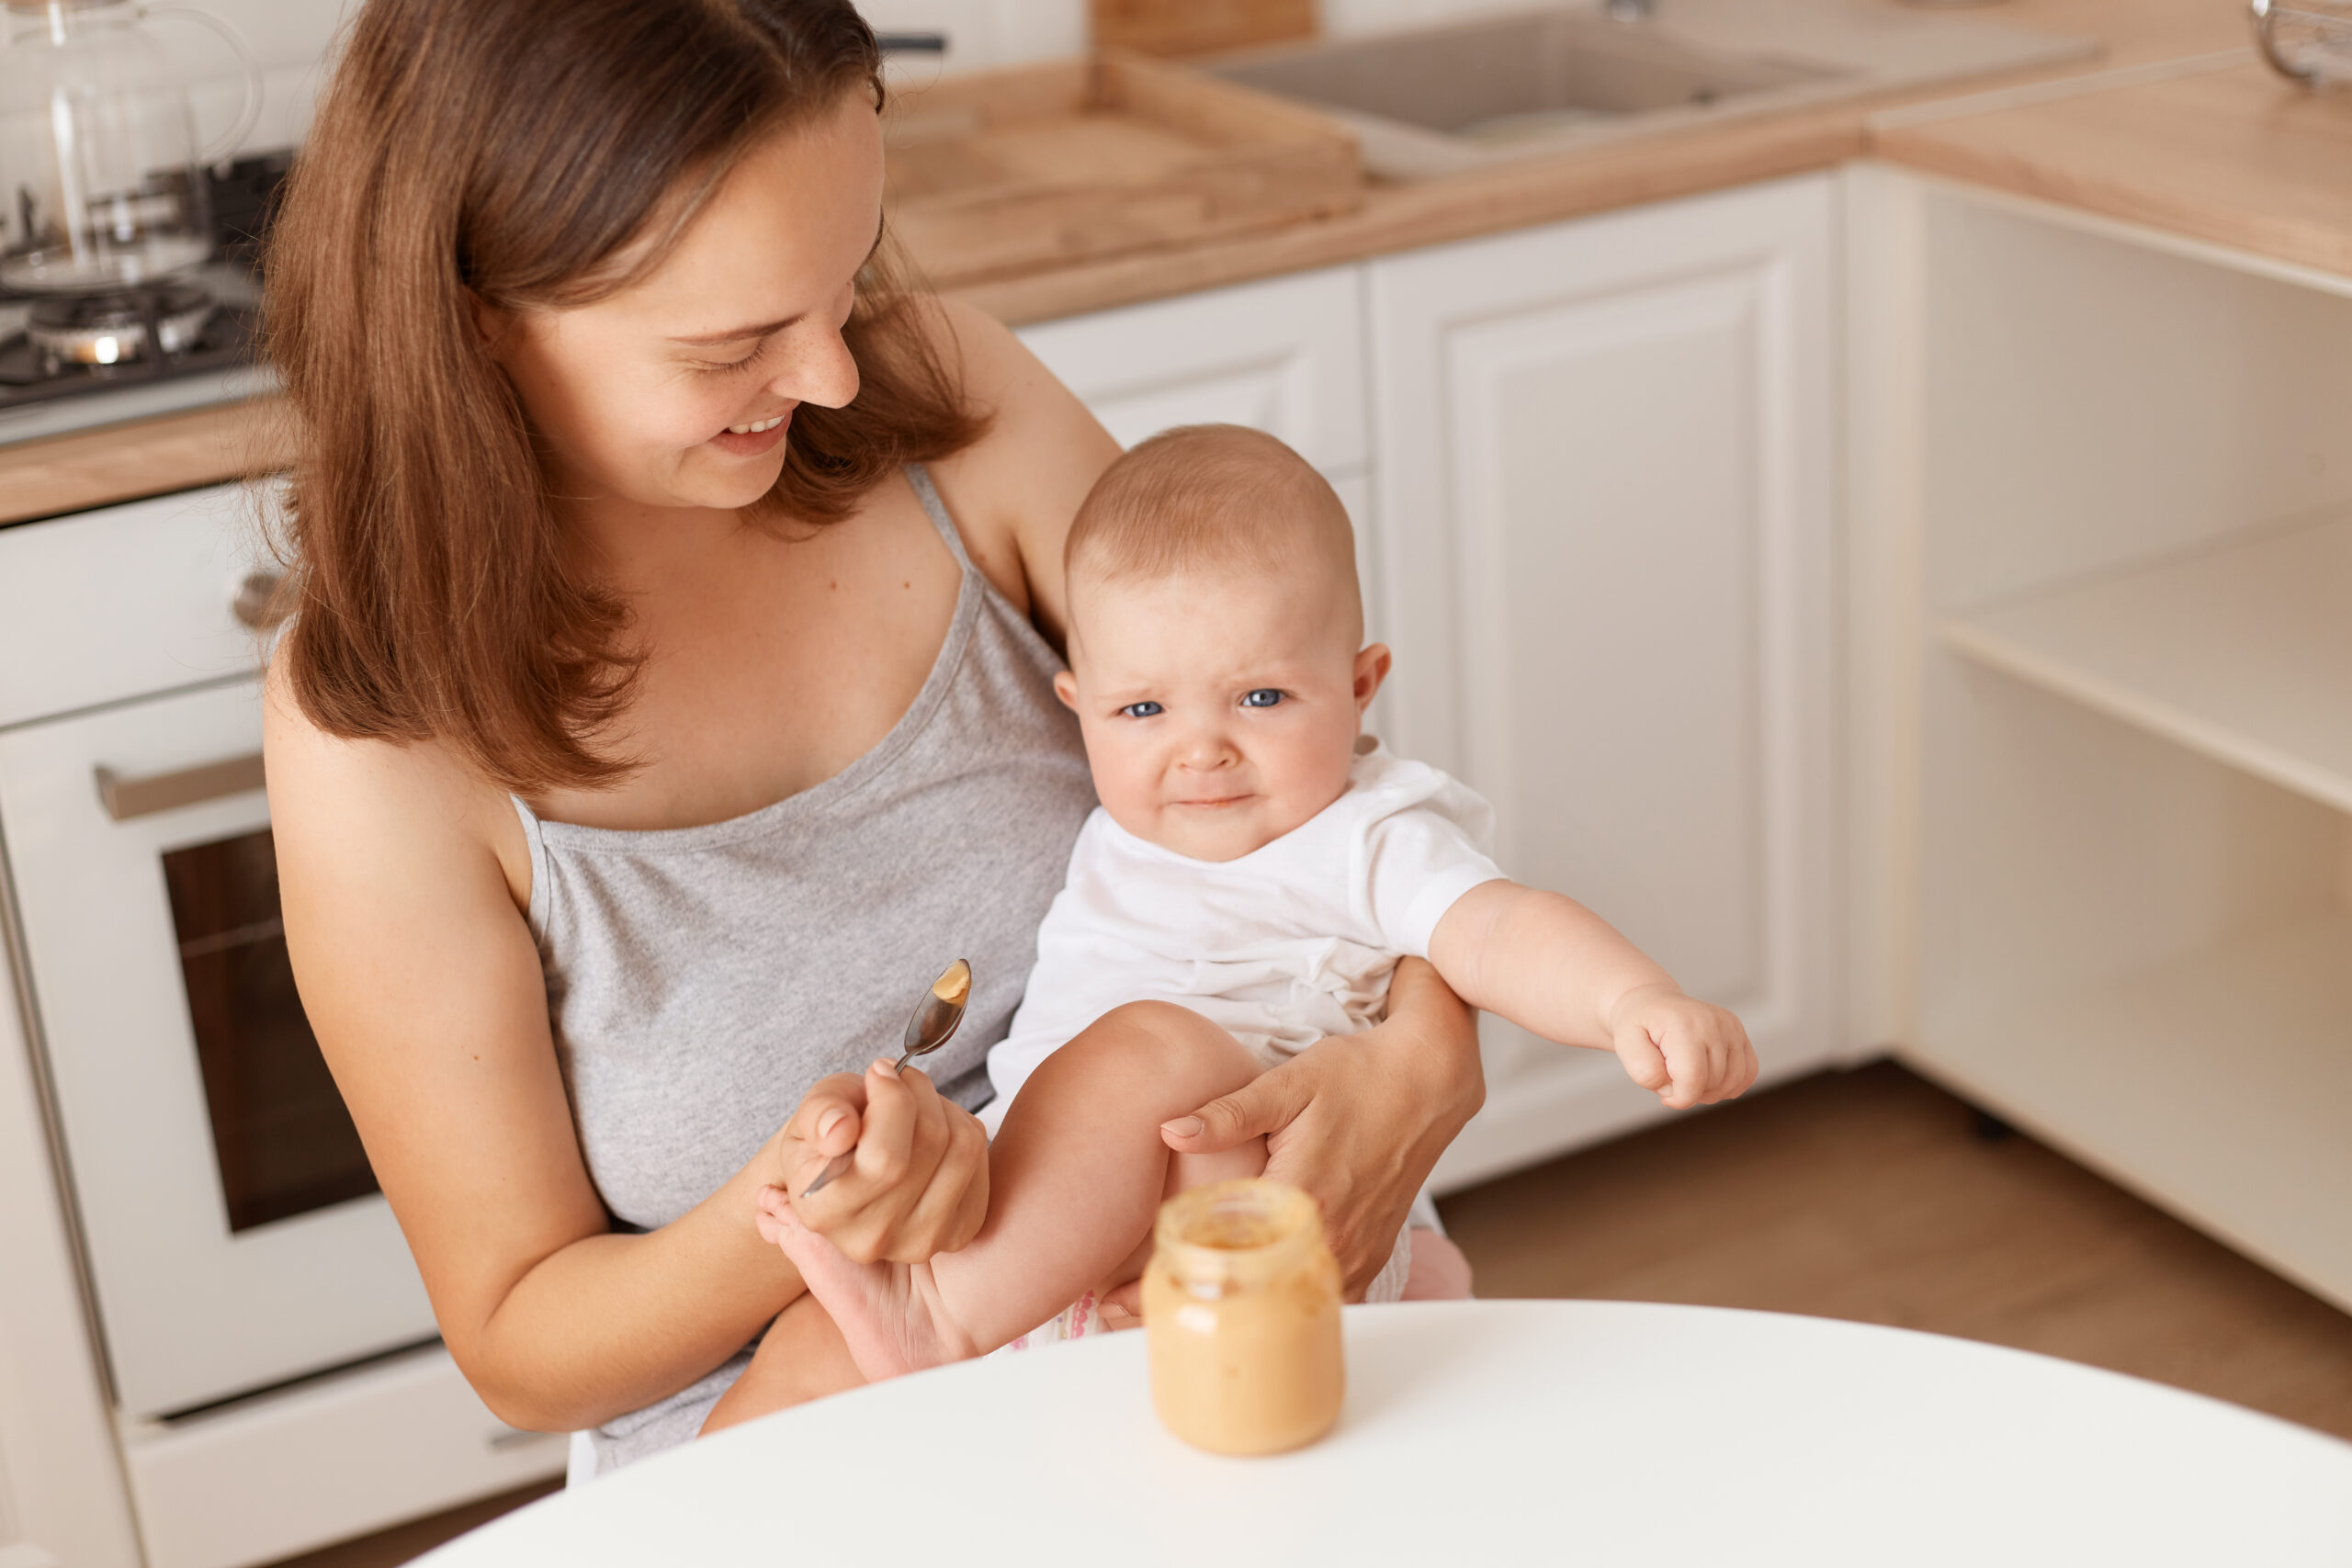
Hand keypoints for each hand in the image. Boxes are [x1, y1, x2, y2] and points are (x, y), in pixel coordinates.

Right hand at [767, 1060, 988, 1265]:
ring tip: (915, 1102)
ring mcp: (922, 1240)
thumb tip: (840, 1130)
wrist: (848, 1171)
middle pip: (930, 1143)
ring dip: (942, 1105)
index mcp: (824, 1214)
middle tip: (899, 1076)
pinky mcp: (960, 1230)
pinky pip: (979, 1156)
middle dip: (918, 1091)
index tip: (880, 1072)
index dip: (892, 1100)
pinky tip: (933, 1128)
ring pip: (962, 1146)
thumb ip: (819, 1115)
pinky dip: (961, 1125)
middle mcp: (874, 1238)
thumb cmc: (827, 1137)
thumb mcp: (808, 1114)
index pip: (884, 1158)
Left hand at [1157, 958, 1480, 1298]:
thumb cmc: (1360, 1077)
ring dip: (1232, 1309)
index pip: (1219, 1259)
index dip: (1163, 1281)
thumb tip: (1171, 1130)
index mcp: (1302, 1201)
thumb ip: (1228, 1114)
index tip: (1117, 1301)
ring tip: (1174, 1307)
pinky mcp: (1369, 1254)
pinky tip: (1242, 1293)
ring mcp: (1354, 1252)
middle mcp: (1331, 1238)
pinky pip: (1316, 1294)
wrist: (1428, 1082)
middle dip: (1185, 1304)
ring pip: (1282, 1304)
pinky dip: (1275, 1300)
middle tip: (1124, 1313)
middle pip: (1247, 1294)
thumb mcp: (1288, 1085)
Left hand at [1606, 983, 1756, 1108]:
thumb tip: (1672, 1088)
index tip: (1663, 1092)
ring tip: (1686, 1076)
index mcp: (1683, 1023)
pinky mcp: (1741, 1033)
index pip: (1692, 1078)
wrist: (1652, 1004)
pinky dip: (1729, 1085)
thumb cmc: (1638, 1026)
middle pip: (1712, 1083)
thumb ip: (1642, 1070)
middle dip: (1689, 1091)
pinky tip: (1707, 1078)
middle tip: (1670, 1075)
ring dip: (1708, 1091)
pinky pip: (1748, 1073)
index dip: (1678, 1098)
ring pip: (1732, 1082)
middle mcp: (1713, 1021)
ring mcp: (1731, 1026)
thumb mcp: (1624, 1044)